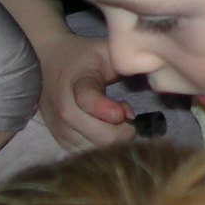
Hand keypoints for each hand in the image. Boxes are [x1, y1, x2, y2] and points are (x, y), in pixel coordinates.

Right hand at [36, 31, 135, 151]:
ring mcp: (61, 128)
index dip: (107, 109)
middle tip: (127, 114)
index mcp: (77, 81)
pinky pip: (88, 154)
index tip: (123, 111)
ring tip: (115, 120)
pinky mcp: (61, 141)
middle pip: (101, 137)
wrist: (48, 60)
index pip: (89, 100)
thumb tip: (156, 76)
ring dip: (115, 140)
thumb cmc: (85, 55)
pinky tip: (105, 129)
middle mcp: (64, 109)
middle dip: (125, 131)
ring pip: (97, 150)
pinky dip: (103, 146)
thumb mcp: (106, 50)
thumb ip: (127, 64)